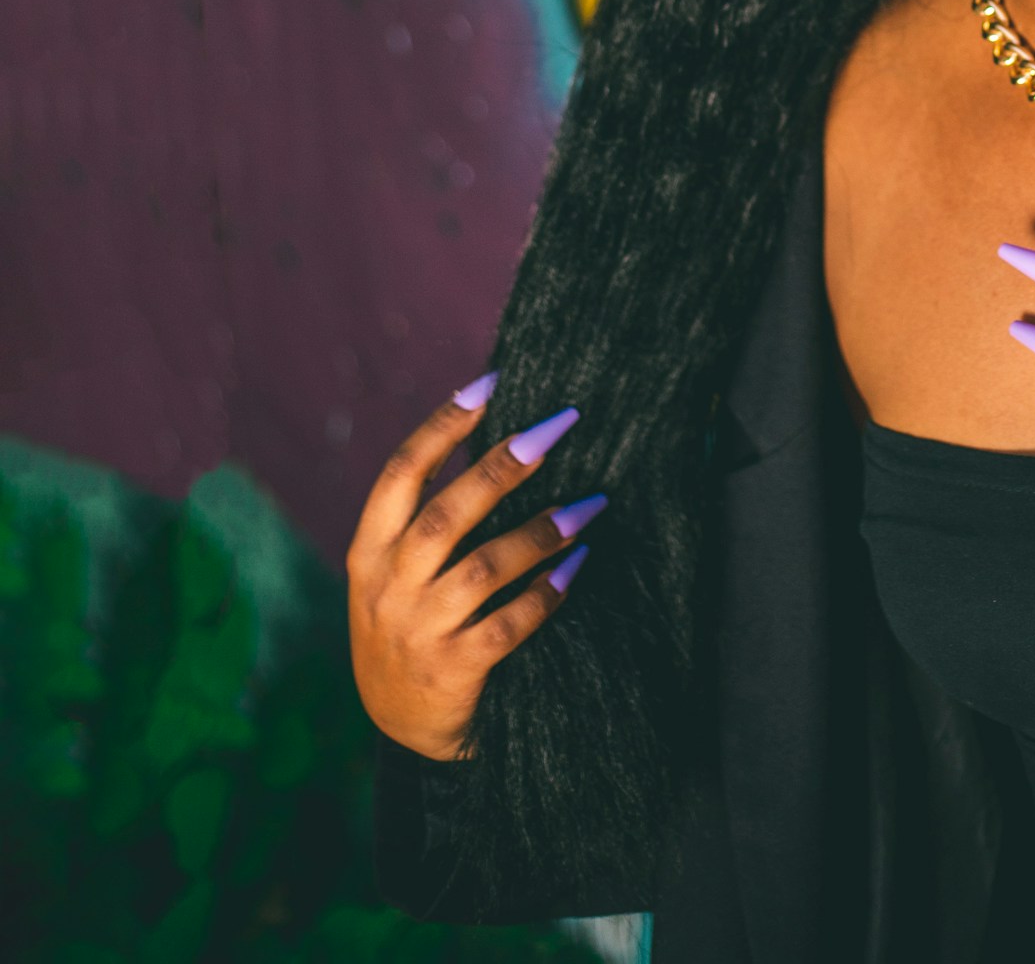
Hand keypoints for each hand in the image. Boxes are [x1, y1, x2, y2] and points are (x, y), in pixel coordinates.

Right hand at [345, 377, 602, 760]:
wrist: (401, 727)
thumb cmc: (410, 624)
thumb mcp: (392, 574)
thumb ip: (426, 521)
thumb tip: (503, 442)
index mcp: (368, 552)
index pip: (401, 474)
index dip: (443, 426)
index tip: (490, 383)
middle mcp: (387, 588)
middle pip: (446, 514)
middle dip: (503, 466)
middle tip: (555, 428)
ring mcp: (418, 632)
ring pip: (484, 568)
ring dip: (541, 532)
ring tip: (590, 505)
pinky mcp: (453, 672)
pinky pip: (508, 625)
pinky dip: (547, 593)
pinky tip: (578, 565)